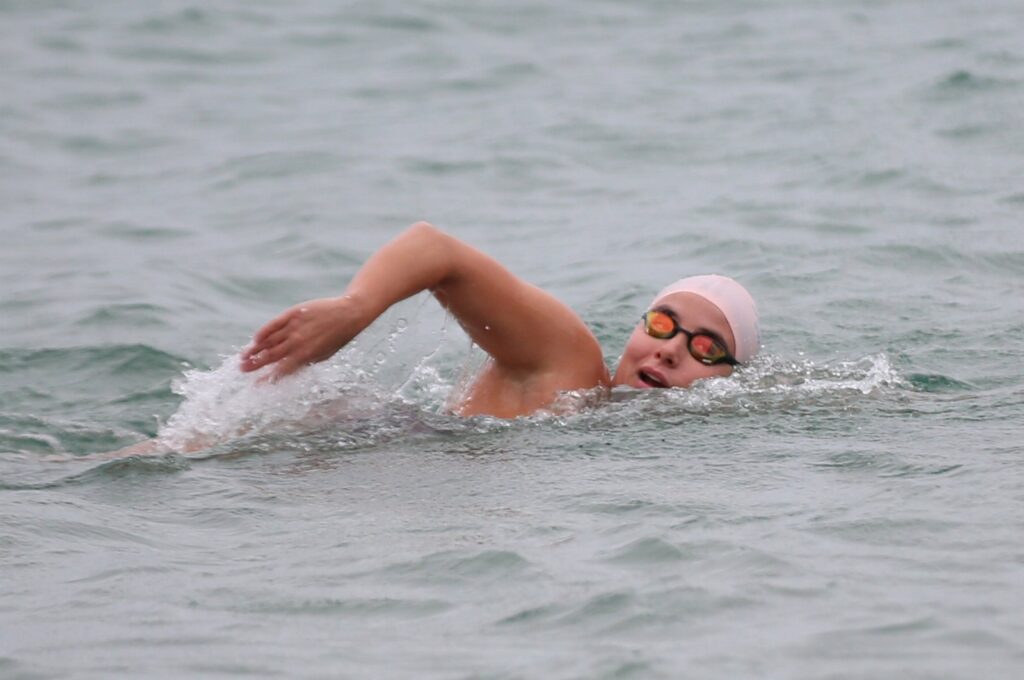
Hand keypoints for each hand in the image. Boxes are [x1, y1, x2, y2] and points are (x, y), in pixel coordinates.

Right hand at [239, 296, 363, 380]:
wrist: (348, 314)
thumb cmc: (336, 339)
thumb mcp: (322, 356)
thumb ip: (303, 363)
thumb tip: (286, 372)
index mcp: (306, 356)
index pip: (280, 371)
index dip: (266, 379)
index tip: (255, 385)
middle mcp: (298, 342)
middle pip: (270, 356)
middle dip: (254, 364)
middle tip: (242, 369)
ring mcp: (294, 327)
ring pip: (268, 341)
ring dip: (254, 350)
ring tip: (243, 356)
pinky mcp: (293, 313)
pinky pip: (274, 324)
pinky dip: (263, 332)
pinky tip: (256, 339)